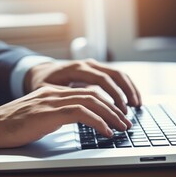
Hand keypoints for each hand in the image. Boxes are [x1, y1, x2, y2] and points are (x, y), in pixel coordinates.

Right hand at [0, 86, 131, 155]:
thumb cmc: (13, 124)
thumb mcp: (39, 114)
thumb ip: (56, 112)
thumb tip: (76, 119)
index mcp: (53, 92)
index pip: (86, 92)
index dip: (105, 103)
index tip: (117, 115)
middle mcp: (55, 93)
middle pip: (93, 95)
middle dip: (114, 108)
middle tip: (126, 122)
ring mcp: (52, 101)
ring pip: (90, 102)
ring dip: (110, 115)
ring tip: (122, 127)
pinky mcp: (49, 113)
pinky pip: (80, 113)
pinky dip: (97, 122)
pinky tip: (106, 131)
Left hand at [24, 59, 141, 113]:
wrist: (39, 72)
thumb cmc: (42, 83)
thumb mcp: (47, 90)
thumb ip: (63, 96)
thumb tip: (80, 108)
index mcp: (77, 68)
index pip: (102, 80)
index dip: (113, 96)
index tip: (120, 111)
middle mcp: (87, 64)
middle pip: (114, 75)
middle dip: (125, 93)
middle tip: (131, 112)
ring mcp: (92, 66)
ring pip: (118, 74)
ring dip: (129, 89)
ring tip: (137, 105)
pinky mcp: (95, 71)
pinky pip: (114, 76)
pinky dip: (124, 87)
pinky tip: (129, 99)